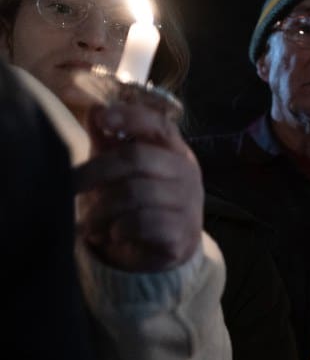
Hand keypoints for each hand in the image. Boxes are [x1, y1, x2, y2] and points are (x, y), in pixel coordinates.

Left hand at [75, 103, 202, 271]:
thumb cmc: (141, 202)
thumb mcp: (123, 170)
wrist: (168, 249)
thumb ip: (110, 141)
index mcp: (176, 151)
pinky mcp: (182, 234)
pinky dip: (117, 230)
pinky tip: (112, 235)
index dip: (131, 117)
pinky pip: (140, 224)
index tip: (103, 118)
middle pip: (136, 158)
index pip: (159, 125)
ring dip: (101, 210)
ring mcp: (188, 204)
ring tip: (89, 223)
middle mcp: (187, 173)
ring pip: (134, 193)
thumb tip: (95, 110)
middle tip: (71, 186)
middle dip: (96, 171)